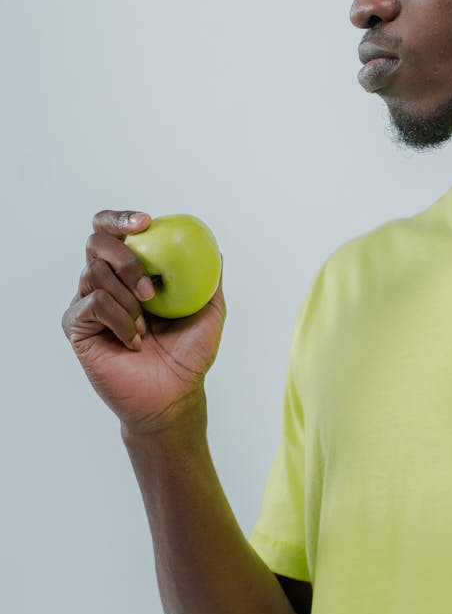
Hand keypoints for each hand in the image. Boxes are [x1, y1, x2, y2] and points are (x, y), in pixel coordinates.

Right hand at [62, 210, 225, 434]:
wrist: (172, 395)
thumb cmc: (189, 355)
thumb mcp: (209, 311)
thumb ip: (209, 277)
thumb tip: (213, 245)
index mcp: (131, 272)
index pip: (113, 230)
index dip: (122, 218)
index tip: (147, 223)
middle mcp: (105, 281)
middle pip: (96, 241)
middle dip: (126, 258)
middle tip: (150, 289)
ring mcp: (87, 302)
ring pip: (94, 273)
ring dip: (128, 299)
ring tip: (146, 327)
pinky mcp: (77, 326)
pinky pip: (93, 303)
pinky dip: (119, 319)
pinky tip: (134, 340)